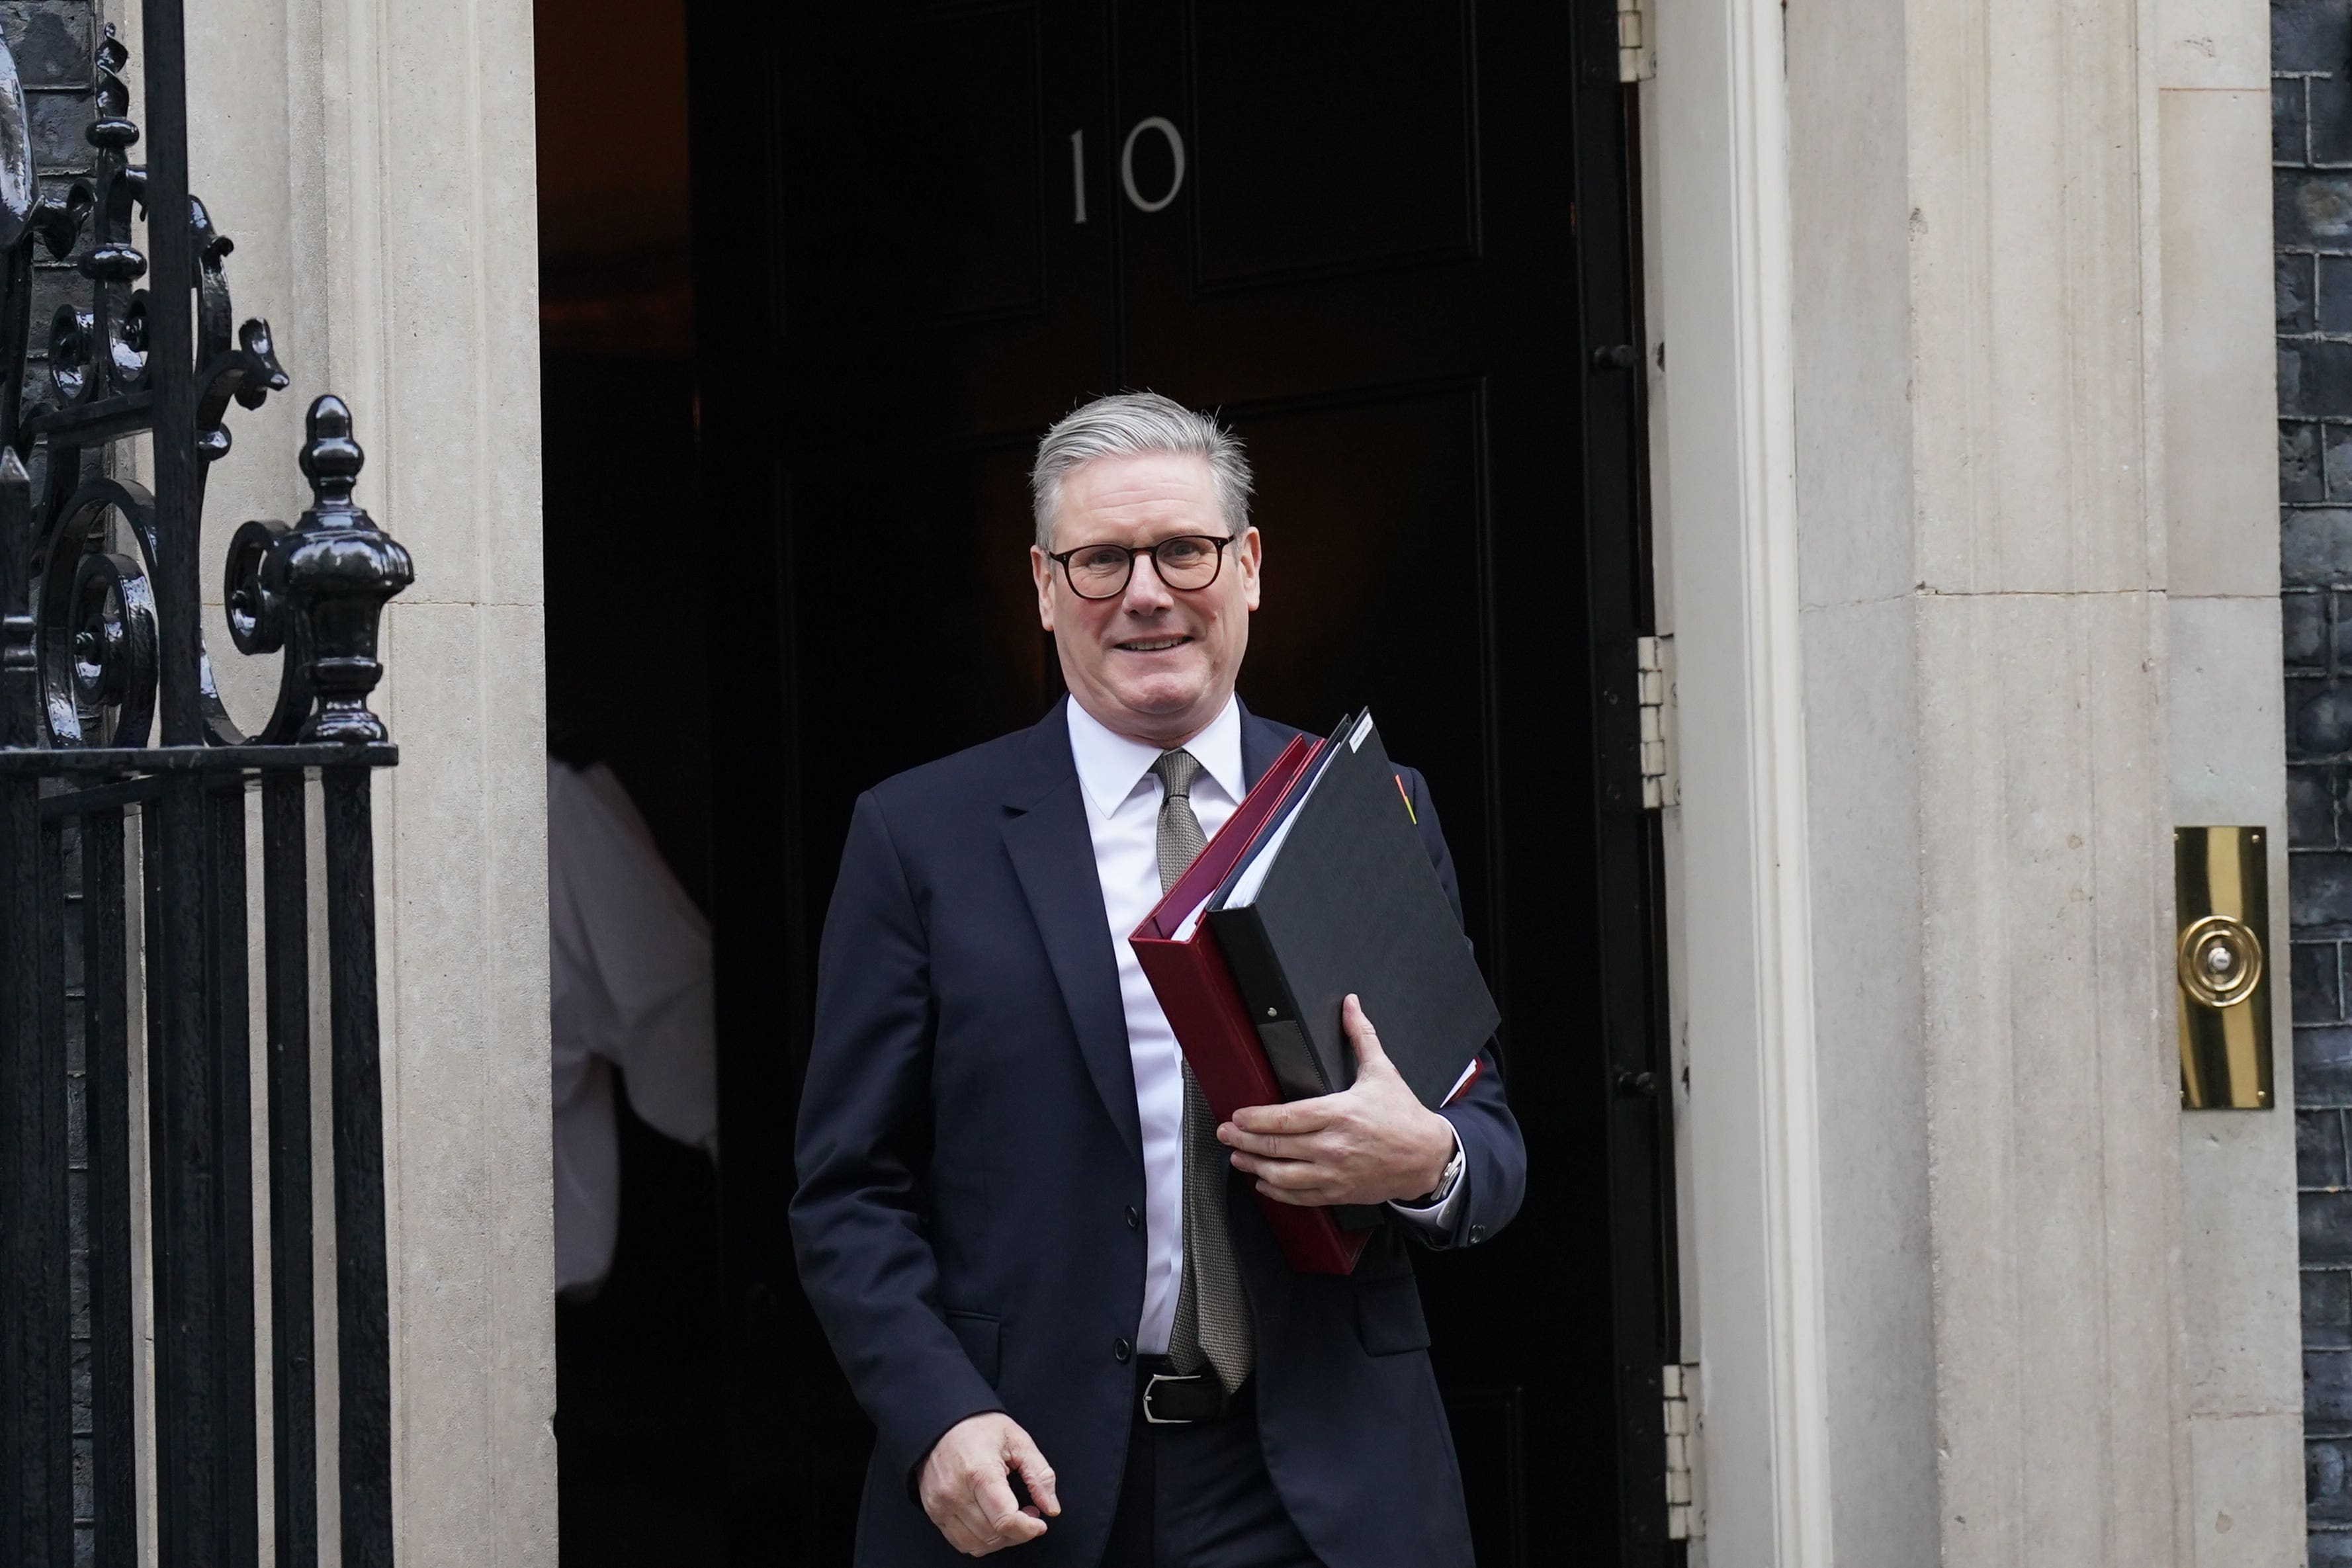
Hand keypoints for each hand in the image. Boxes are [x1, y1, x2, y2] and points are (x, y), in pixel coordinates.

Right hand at [917, 1412, 1060, 1555]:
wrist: (941, 1423)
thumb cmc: (979, 1427)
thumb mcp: (1018, 1440)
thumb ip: (1039, 1474)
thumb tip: (1051, 1507)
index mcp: (979, 1472)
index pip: (1005, 1519)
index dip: (1028, 1529)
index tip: (1039, 1523)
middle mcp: (955, 1492)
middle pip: (994, 1535)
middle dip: (1019, 1532)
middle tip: (1027, 1512)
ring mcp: (941, 1504)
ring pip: (977, 1545)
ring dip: (1001, 1539)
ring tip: (1010, 1516)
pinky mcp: (934, 1511)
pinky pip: (961, 1542)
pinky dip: (981, 1541)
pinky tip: (991, 1522)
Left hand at [1218, 994, 1456, 1206]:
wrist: (1427, 1157)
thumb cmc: (1403, 1116)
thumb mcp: (1382, 1072)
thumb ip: (1361, 1036)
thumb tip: (1351, 1005)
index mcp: (1340, 1113)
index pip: (1286, 1118)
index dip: (1256, 1118)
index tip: (1238, 1114)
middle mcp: (1333, 1146)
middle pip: (1277, 1146)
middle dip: (1244, 1140)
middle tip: (1225, 1133)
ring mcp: (1335, 1172)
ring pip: (1283, 1175)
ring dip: (1254, 1167)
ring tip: (1237, 1158)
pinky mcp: (1339, 1192)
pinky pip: (1300, 1196)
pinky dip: (1277, 1192)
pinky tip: (1264, 1183)